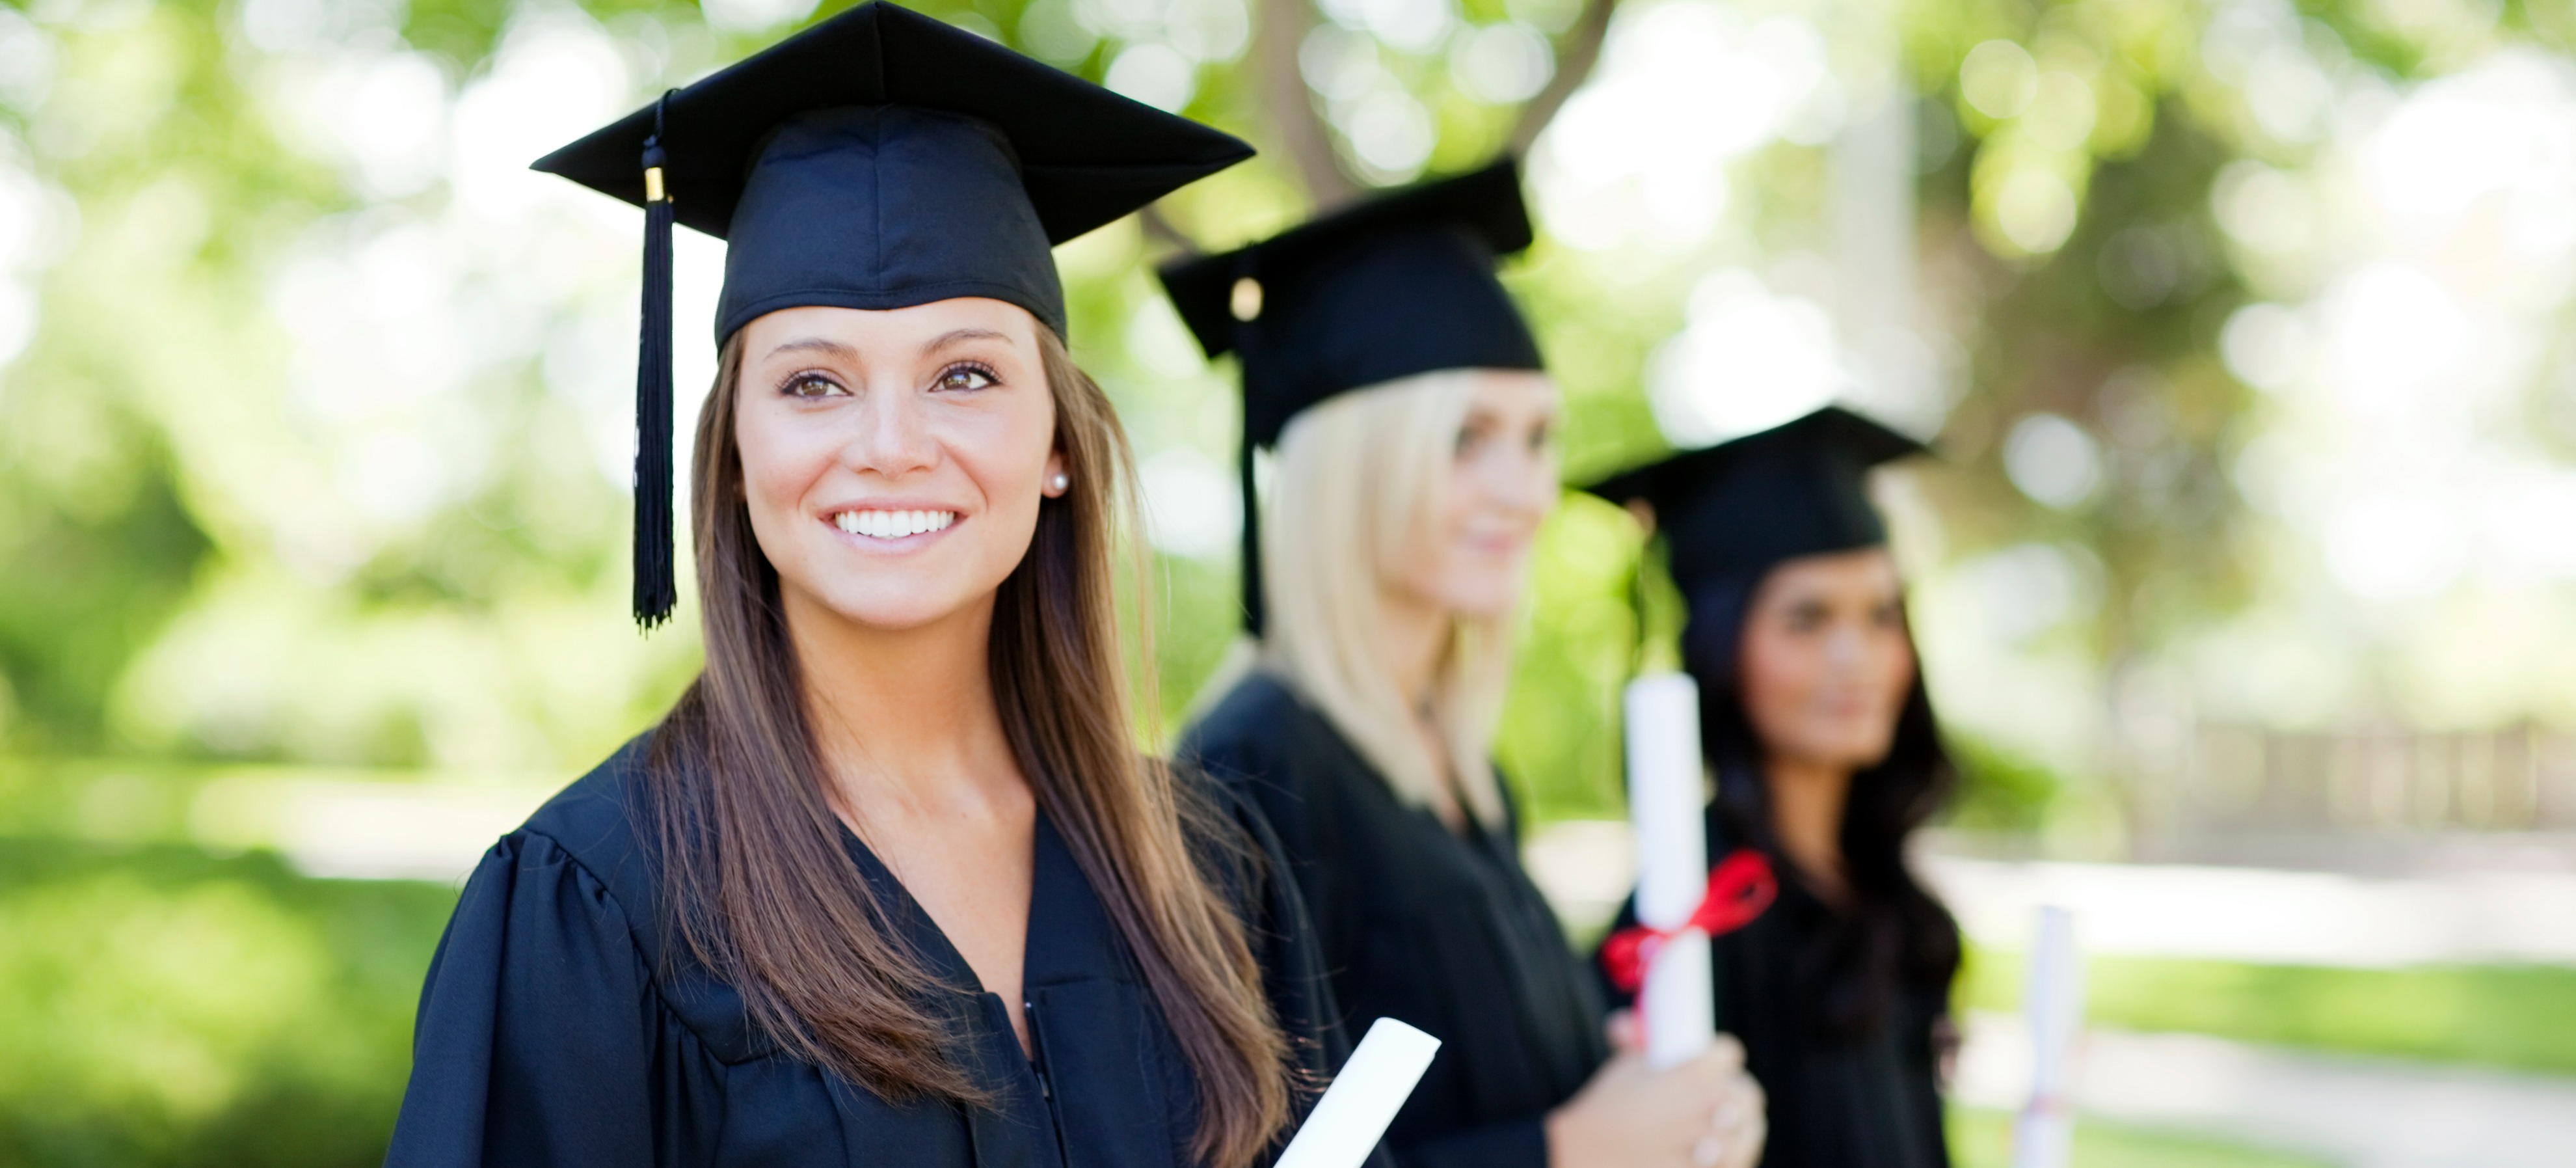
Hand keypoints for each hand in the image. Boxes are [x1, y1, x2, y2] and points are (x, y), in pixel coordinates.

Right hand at [1543, 1034, 1765, 1167]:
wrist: (1586, 1155)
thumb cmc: (1603, 1110)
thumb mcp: (1622, 1068)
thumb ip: (1632, 1041)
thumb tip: (1626, 1021)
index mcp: (1690, 1072)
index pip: (1730, 1052)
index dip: (1723, 1055)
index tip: (1718, 1062)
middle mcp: (1706, 1105)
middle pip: (1748, 1093)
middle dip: (1738, 1092)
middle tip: (1725, 1098)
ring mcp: (1709, 1143)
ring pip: (1749, 1130)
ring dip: (1742, 1129)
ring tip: (1725, 1131)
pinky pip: (1736, 1163)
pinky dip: (1730, 1159)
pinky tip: (1717, 1156)